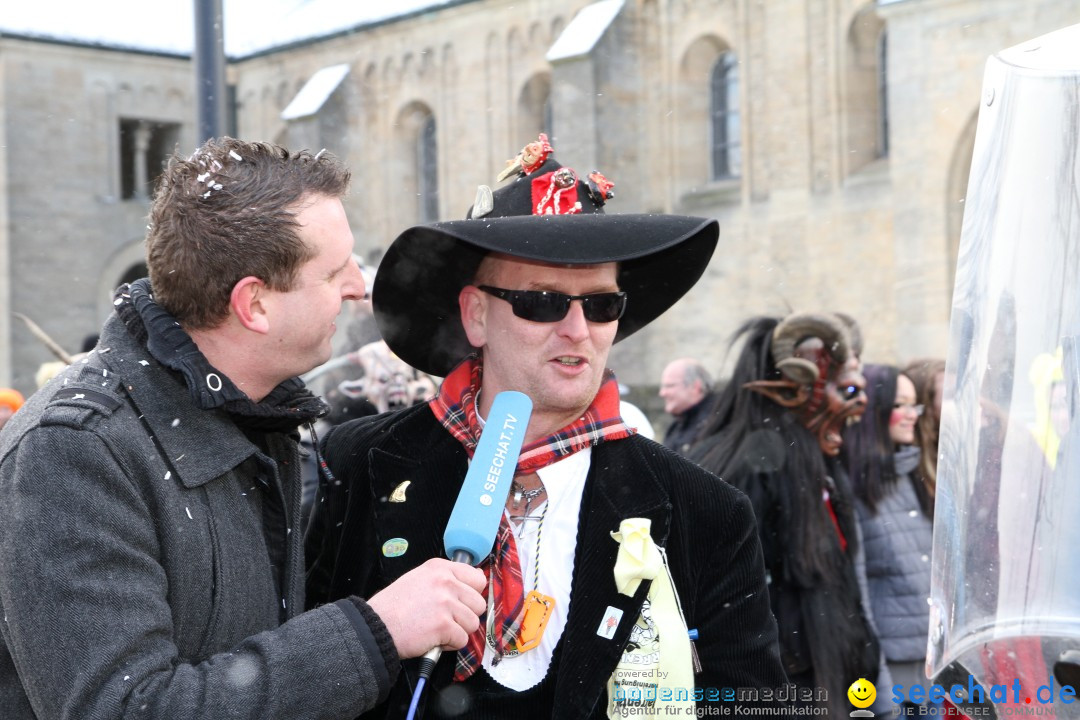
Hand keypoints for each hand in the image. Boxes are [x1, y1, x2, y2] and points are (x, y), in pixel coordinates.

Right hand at [367, 558, 485, 658]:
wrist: (376, 626)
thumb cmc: (393, 606)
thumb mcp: (419, 578)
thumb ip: (447, 578)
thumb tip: (477, 578)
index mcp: (440, 568)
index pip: (477, 578)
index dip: (472, 594)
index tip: (461, 602)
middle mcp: (445, 582)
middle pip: (478, 603)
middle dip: (465, 616)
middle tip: (446, 620)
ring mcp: (445, 603)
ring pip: (472, 623)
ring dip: (458, 631)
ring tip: (438, 630)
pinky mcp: (444, 625)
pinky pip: (462, 640)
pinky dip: (450, 645)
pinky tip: (434, 639)